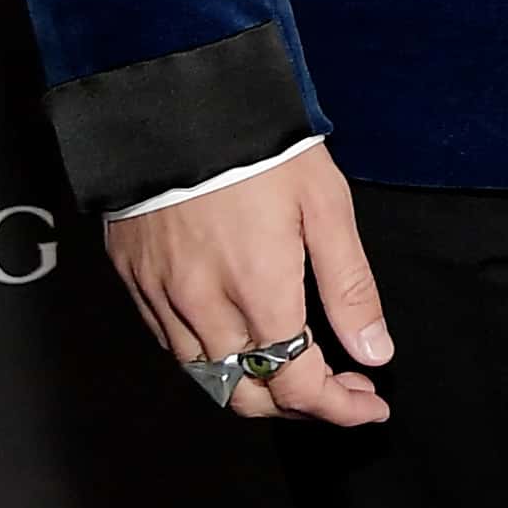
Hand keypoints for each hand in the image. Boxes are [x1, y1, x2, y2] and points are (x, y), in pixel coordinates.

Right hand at [104, 140, 392, 427]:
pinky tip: (239, 336)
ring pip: (205, 378)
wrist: (175, 99)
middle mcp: (203, 306)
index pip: (298, 385)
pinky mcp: (133, 279)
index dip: (339, 407)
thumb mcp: (326, 206)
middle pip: (247, 396)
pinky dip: (209, 358)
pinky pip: (170, 344)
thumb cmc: (262, 146)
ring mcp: (160, 296)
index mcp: (259, 290)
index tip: (370, 404)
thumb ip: (350, 287)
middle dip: (298, 408)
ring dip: (253, 387)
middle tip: (338, 389)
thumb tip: (374, 354)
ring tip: (293, 368)